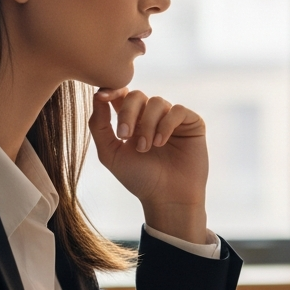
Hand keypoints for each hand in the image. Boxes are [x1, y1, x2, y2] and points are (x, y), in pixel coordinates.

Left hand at [89, 87, 208, 242]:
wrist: (167, 198)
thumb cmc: (139, 179)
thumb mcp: (111, 154)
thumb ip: (99, 126)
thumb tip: (97, 97)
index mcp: (132, 121)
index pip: (121, 96)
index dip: (112, 91)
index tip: (102, 97)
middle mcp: (152, 117)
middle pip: (137, 95)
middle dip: (127, 113)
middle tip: (124, 136)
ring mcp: (172, 119)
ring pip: (157, 102)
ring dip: (147, 124)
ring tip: (146, 148)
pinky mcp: (191, 123)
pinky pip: (177, 110)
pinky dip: (166, 124)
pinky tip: (161, 143)